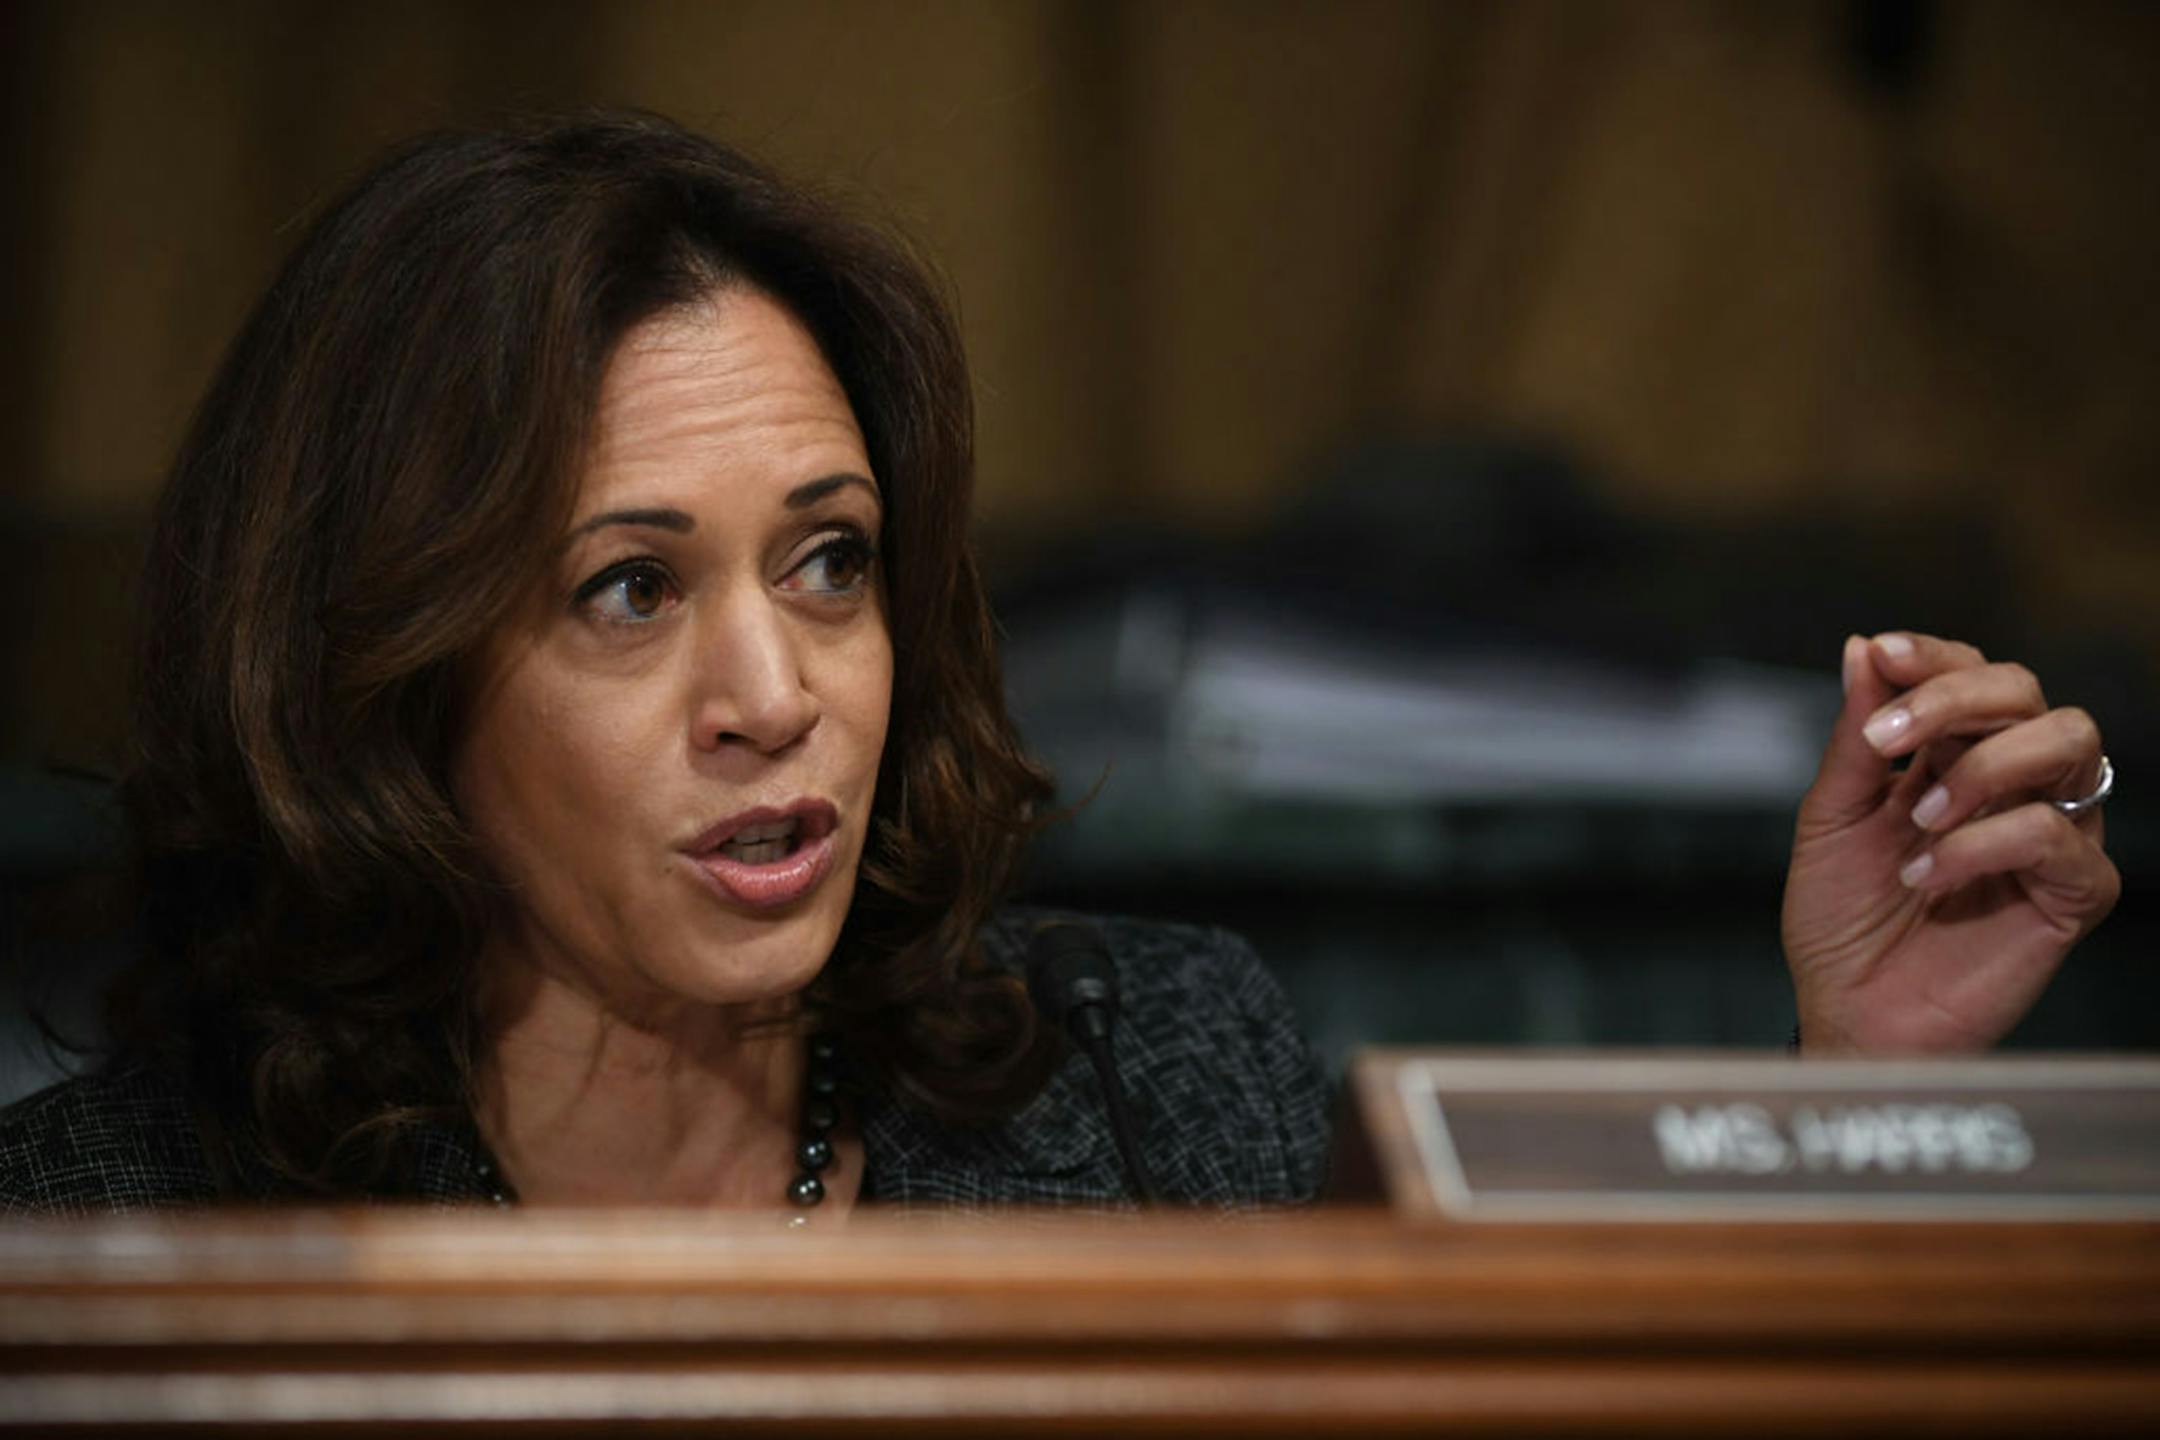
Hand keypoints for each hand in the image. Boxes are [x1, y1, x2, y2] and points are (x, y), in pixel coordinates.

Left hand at [1780, 632, 2118, 1054]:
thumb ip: (1854, 739)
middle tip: (1887, 739)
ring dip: (1981, 764)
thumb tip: (1862, 647)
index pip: (1971, 672)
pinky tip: (1927, 875)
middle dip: (1953, 698)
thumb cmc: (1841, 919)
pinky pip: (2058, 833)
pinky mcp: (2075, 891)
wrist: (1849, 1010)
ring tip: (1917, 817)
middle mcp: (2011, 783)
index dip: (1934, 655)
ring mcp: (2050, 831)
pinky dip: (1983, 843)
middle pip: (2025, 690)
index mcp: (1951, 755)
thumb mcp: (1830, 818)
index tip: (1886, 654)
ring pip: (2069, 741)